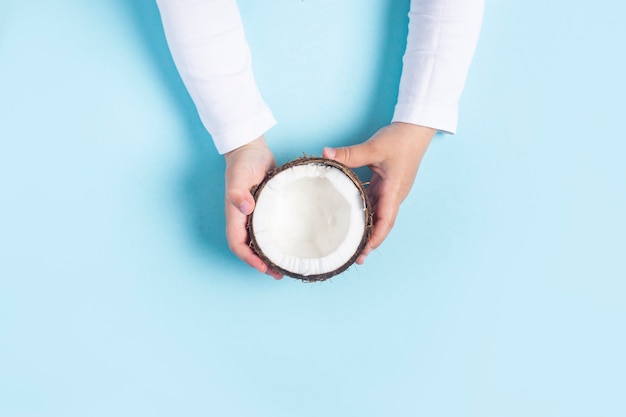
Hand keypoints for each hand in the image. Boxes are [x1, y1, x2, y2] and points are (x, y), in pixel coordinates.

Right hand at [224, 136, 282, 279]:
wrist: (251, 149)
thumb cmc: (244, 161)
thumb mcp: (240, 174)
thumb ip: (238, 191)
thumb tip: (244, 208)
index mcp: (234, 215)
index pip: (237, 244)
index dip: (248, 259)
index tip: (264, 267)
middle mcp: (242, 219)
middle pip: (248, 249)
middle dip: (260, 264)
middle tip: (279, 274)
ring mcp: (252, 216)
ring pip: (258, 242)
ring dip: (268, 256)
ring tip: (285, 266)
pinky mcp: (264, 211)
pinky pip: (268, 231)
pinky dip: (275, 242)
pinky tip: (288, 245)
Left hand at [322, 122, 434, 263]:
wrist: (415, 128)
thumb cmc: (400, 138)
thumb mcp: (374, 146)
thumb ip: (350, 153)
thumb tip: (326, 154)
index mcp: (394, 190)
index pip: (386, 221)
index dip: (376, 238)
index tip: (364, 252)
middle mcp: (394, 195)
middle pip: (382, 224)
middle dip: (370, 242)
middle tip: (355, 257)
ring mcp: (391, 191)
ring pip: (378, 216)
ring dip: (367, 230)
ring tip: (352, 245)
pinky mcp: (387, 185)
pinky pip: (375, 204)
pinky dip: (365, 214)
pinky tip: (352, 220)